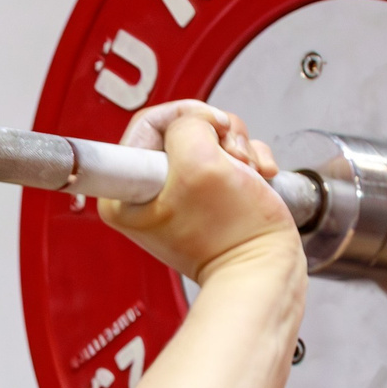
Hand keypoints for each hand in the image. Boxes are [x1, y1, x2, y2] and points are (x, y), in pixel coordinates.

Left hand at [97, 100, 300, 282]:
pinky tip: (257, 178)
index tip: (211, 133)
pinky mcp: (207, 194)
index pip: (150, 121)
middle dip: (219, 135)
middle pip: (184, 127)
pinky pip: (228, 156)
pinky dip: (250, 160)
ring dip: (238, 147)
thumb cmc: (231, 232)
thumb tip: (197, 121)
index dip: (188, 117)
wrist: (263, 270)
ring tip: (246, 173)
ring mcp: (179, 192)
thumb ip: (188, 124)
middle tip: (232, 159)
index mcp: (123, 191)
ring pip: (211, 138)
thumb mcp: (199, 161)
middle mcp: (147, 191)